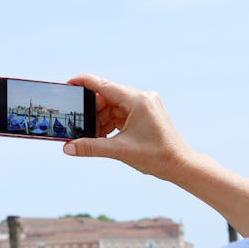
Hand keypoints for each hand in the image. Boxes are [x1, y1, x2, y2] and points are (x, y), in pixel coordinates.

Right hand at [64, 74, 194, 181]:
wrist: (181, 165)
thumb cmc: (156, 156)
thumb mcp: (119, 151)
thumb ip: (91, 147)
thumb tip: (67, 147)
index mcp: (137, 100)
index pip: (103, 85)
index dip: (83, 83)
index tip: (67, 84)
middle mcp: (141, 98)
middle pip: (107, 97)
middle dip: (92, 112)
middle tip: (79, 126)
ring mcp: (144, 105)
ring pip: (113, 107)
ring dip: (101, 120)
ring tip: (93, 137)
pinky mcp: (145, 114)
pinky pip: (121, 114)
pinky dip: (110, 123)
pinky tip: (104, 137)